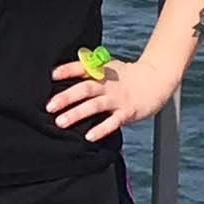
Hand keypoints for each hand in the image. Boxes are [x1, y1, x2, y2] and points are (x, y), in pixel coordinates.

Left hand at [45, 57, 178, 142]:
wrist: (154, 80)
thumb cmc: (124, 75)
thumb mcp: (106, 67)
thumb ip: (88, 71)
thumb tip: (60, 75)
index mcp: (100, 71)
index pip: (80, 67)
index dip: (65, 70)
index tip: (50, 76)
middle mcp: (107, 84)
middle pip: (84, 89)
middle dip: (65, 97)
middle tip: (49, 106)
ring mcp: (117, 98)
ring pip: (94, 106)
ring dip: (76, 113)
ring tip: (60, 122)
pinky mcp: (127, 112)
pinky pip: (112, 122)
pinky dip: (100, 129)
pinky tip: (88, 136)